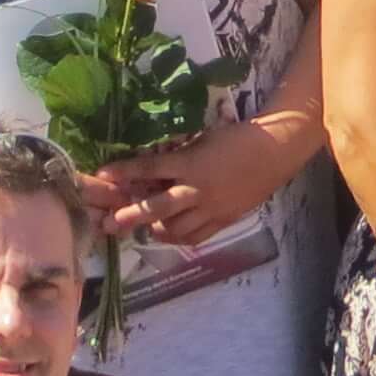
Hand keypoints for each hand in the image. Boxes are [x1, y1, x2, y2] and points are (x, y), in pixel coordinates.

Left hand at [98, 118, 306, 248]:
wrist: (273, 152)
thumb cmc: (235, 138)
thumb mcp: (202, 141)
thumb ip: (179, 158)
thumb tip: (153, 171)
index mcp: (191, 163)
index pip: (150, 167)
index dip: (125, 171)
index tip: (102, 175)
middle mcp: (198, 189)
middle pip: (158, 207)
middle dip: (131, 215)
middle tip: (109, 223)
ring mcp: (211, 208)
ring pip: (176, 228)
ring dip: (155, 229)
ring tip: (142, 229)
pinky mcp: (224, 220)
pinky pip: (196, 236)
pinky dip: (179, 237)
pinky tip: (169, 234)